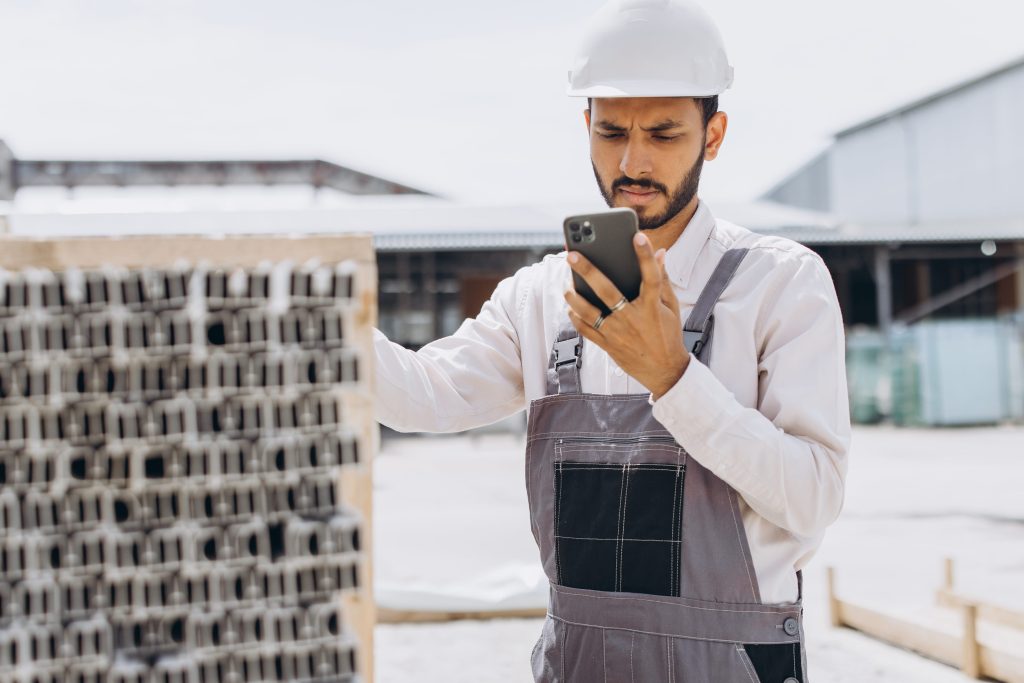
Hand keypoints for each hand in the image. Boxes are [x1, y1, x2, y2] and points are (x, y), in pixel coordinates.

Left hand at [564, 232, 689, 399]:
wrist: (665, 372)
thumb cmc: (668, 335)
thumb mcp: (671, 307)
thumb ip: (663, 280)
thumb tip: (661, 253)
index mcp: (652, 307)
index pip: (650, 276)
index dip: (645, 255)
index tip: (638, 236)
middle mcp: (632, 318)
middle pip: (607, 291)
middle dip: (588, 271)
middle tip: (572, 254)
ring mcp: (618, 333)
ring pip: (589, 312)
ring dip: (574, 297)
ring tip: (566, 285)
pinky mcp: (608, 345)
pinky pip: (586, 330)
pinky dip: (576, 318)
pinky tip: (571, 307)